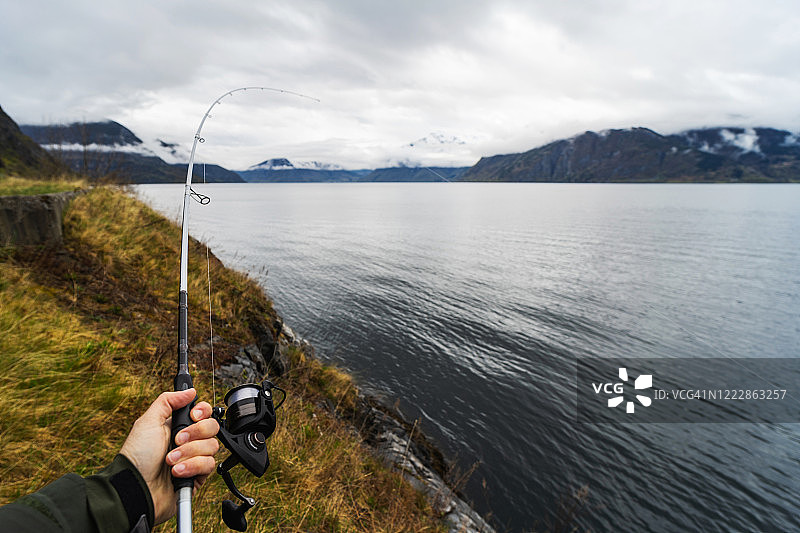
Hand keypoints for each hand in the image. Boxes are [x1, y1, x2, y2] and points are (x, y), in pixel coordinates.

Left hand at [120, 388, 219, 524]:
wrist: (137, 487)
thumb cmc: (137, 457)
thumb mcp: (147, 422)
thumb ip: (168, 401)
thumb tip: (190, 390)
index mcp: (177, 426)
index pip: (204, 412)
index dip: (202, 412)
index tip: (193, 416)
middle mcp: (188, 441)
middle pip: (212, 427)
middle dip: (194, 433)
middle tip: (176, 440)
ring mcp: (194, 458)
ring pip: (212, 446)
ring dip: (189, 453)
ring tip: (170, 461)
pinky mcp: (197, 476)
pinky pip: (209, 465)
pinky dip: (192, 466)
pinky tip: (177, 471)